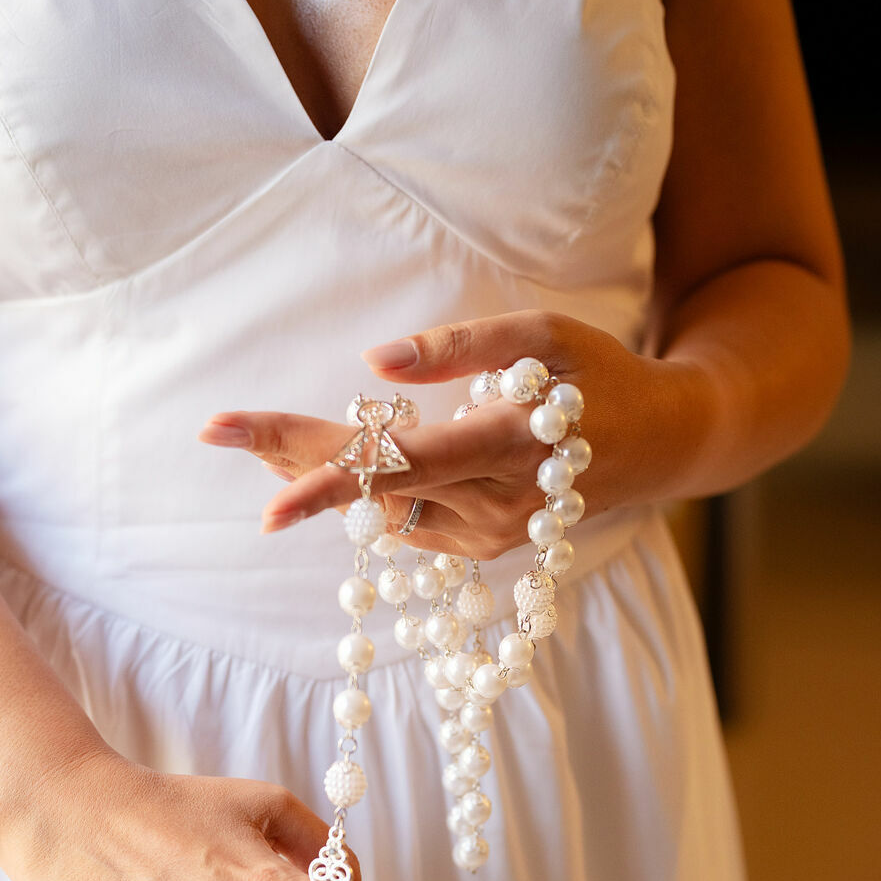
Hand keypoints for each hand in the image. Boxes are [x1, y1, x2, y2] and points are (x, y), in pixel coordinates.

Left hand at [199, 308, 713, 556]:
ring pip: (380, 509)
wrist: (661, 445)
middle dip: (292, 461)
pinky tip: (321, 462)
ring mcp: (487, 535)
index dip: (329, 482)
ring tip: (250, 437)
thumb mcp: (545, 335)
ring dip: (317, 472)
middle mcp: (492, 506)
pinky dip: (361, 491)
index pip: (402, 469)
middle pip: (373, 490)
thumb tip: (375, 365)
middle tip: (218, 429)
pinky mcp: (482, 546)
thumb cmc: (602, 376)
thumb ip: (460, 347)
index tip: (265, 503)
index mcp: (506, 446)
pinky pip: (405, 519)